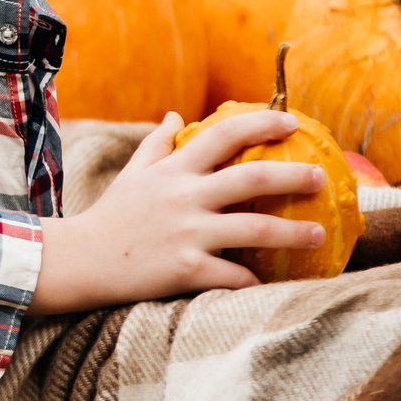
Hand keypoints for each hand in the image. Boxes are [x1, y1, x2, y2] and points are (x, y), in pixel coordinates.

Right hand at [29, 110, 328, 315]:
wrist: (79, 261)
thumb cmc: (110, 217)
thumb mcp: (131, 174)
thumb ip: (157, 144)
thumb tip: (174, 116)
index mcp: (174, 170)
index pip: (224, 135)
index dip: (261, 123)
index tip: (291, 121)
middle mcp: (184, 197)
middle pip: (251, 179)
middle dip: (293, 176)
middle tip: (322, 177)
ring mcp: (187, 234)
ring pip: (253, 230)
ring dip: (293, 233)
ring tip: (319, 234)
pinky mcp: (185, 270)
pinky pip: (232, 276)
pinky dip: (255, 282)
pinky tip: (275, 284)